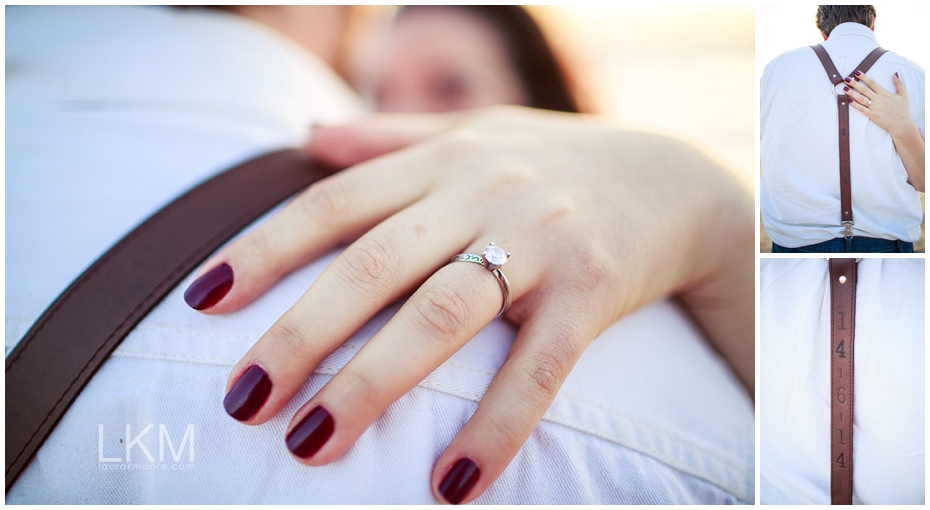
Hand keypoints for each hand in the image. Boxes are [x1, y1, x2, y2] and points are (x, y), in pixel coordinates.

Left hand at [186, 106, 753, 502]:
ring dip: (374, 381)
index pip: (336, 202)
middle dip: (301, 333)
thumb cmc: (554, 160)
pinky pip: (538, 367)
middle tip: (241, 400)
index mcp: (443, 160)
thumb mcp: (473, 131)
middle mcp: (483, 194)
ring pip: (443, 313)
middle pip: (374, 265)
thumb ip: (388, 137)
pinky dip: (496, 424)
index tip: (203, 301)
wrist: (675, 176)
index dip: (264, 247)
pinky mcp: (592, 293)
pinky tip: (451, 483)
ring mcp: (540, 243)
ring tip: (312, 444)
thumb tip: (304, 138)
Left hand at [845, 71, 913, 137]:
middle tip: (847, 79)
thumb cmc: (902, 110)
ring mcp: (875, 108)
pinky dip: (855, 105)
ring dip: (852, 93)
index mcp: (885, 94)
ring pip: (861, 98)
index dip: (864, 77)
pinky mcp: (872, 115)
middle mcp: (879, 99)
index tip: (857, 73)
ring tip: (844, 88)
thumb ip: (899, 84)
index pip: (872, 83)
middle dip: (855, 83)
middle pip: (864, 90)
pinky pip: (862, 109)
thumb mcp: (903, 95)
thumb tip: (895, 74)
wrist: (901, 124)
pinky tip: (848, 101)